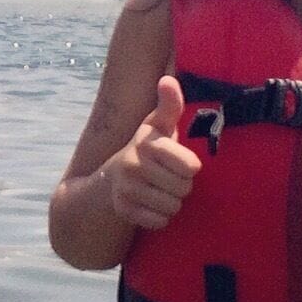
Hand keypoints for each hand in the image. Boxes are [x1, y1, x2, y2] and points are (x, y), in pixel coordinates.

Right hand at [105, 76, 201, 229]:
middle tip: (167, 178)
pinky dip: (159, 217)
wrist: (110, 178)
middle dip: (181, 186)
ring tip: (159, 191)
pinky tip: (150, 204)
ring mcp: (126, 189)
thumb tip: (167, 80)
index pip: (191, 167)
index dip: (189, 167)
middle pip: (184, 189)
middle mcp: (133, 165)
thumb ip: (169, 105)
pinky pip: (160, 222)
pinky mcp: (123, 210)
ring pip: (173, 207)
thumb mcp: (158, 126)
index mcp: (147, 143)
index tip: (177, 162)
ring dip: (171, 202)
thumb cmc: (147, 149)